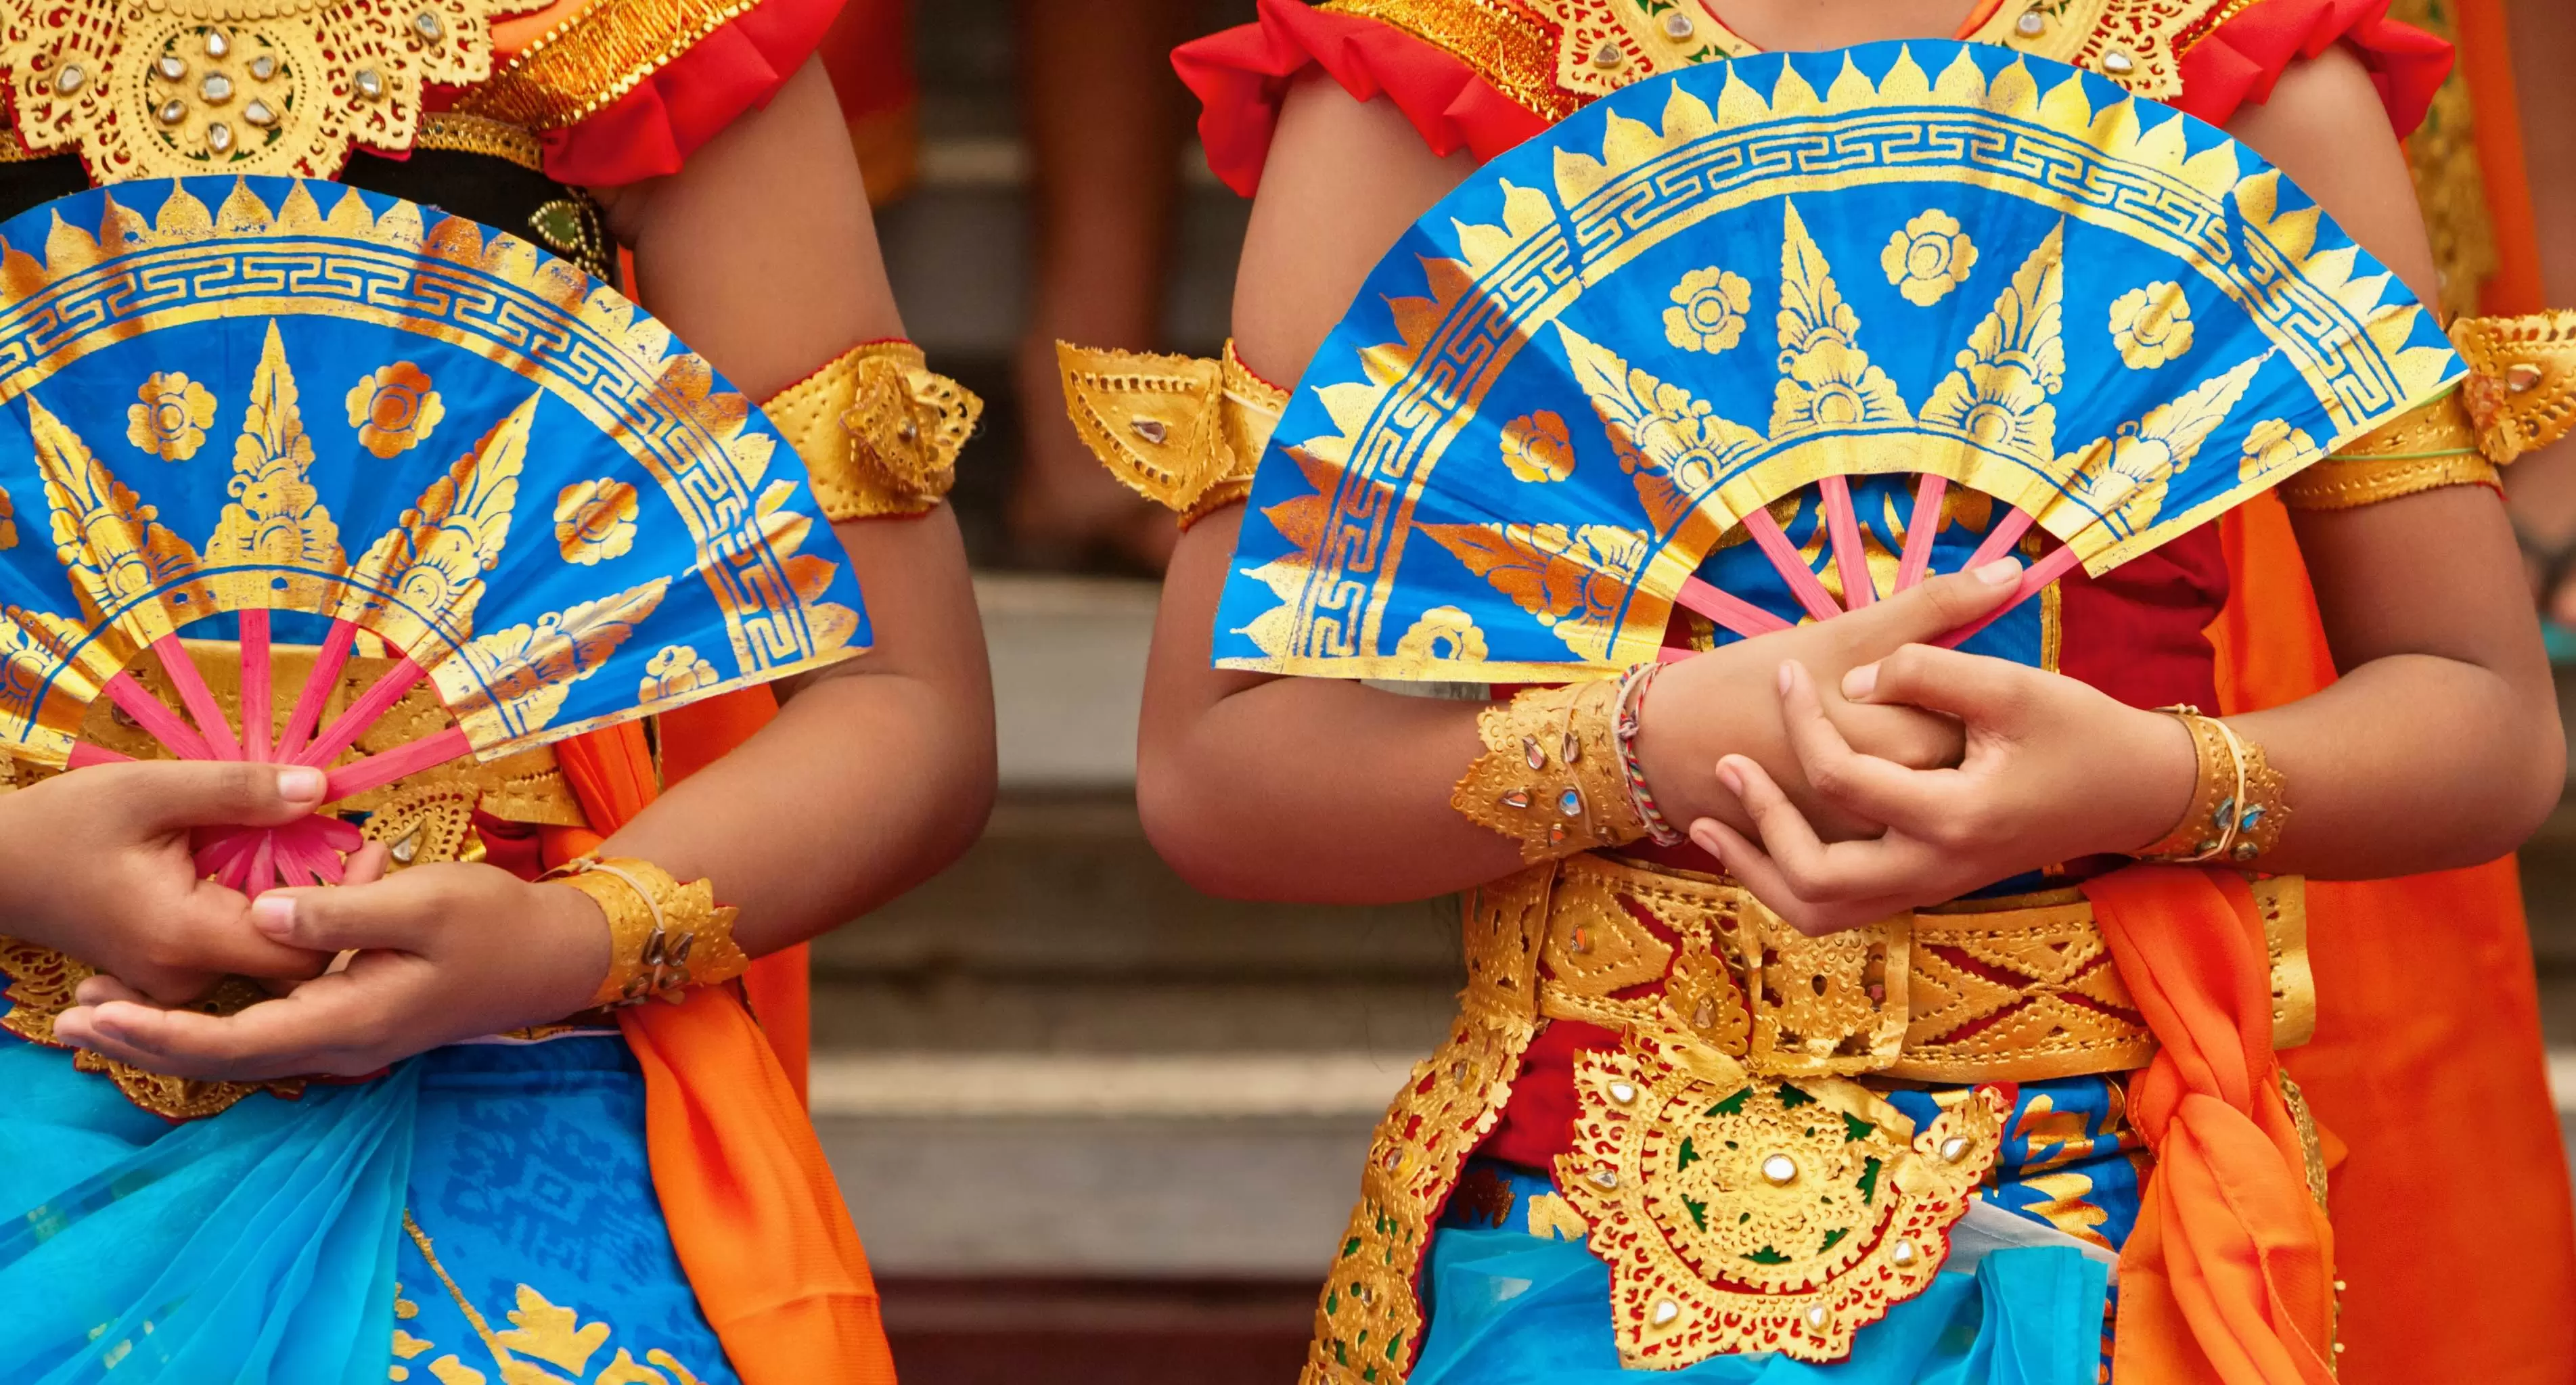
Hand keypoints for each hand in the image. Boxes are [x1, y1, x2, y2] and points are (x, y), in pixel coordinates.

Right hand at [0, 761, 337, 1000]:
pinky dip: (262, 910)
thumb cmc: (64, 825)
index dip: (348, 906)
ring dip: (299, 904)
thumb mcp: (150, 789)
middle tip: (362, 845)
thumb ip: (237, 791)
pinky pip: (237, 951)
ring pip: (266, 956)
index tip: (373, 850)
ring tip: (325, 845)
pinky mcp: (170, 975)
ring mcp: (175, 984)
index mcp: (185, 938)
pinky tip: (275, 864)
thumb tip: (321, 788)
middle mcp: (185, 978)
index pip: (302, 950)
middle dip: (333, 904)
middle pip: (294, 959)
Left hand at [52, 855, 614, 1080]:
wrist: (554, 957)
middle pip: (221, 1060)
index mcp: (348, 1019)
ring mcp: (346, 1040)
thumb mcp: (422, 901)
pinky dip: (209, 1026)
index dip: (157, 1033)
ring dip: (167, 1037)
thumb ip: (340, 911)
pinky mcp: (352, 1023)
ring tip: (100, 1016)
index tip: (95, 1017)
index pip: (231, 1043)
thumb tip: (263, 915)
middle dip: (141, 1044)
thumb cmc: (494, 923)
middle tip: (67, 1024)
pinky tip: (180, 1005)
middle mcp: (338, 1045)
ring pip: (238, 1052)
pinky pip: (264, 1037)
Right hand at [1637, 560, 2024, 840]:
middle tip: (1927, 700)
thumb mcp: (1839, 634)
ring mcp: (1871, 843)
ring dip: (1930, 771)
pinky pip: (1896, 835)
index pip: (1982, 721)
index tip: (1947, 671)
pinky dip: (1898, 803)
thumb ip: (1932, 606)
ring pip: (1934, 803)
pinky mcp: (1846, 859)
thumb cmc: (1746, 681)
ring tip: (1899, 737)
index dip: (1971, 690)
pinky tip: (1878, 770)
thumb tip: (2013, 570)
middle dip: (1953, 728)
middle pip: (1966, 765)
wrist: (1668, 750)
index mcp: (1900, 744)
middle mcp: (1897, 808)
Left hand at [1692, 646, 2195, 934]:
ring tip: (1709, 826)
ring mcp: (1931, 886)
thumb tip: (1844, 685)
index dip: (1800, 718)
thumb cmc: (2078, 729)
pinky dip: (1791, 880)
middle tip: (1725, 766)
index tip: (1783, 670)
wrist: (2135, 790)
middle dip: (1759, 823)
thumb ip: (1923, 671)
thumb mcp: (2009, 683)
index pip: (1840, 776)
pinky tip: (1762, 839)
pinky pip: (1842, 906)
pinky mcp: (1929, 884)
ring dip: (1759, 872)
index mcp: (1953, 816)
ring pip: (1820, 911)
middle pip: (1815, 877)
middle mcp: (1936, 868)